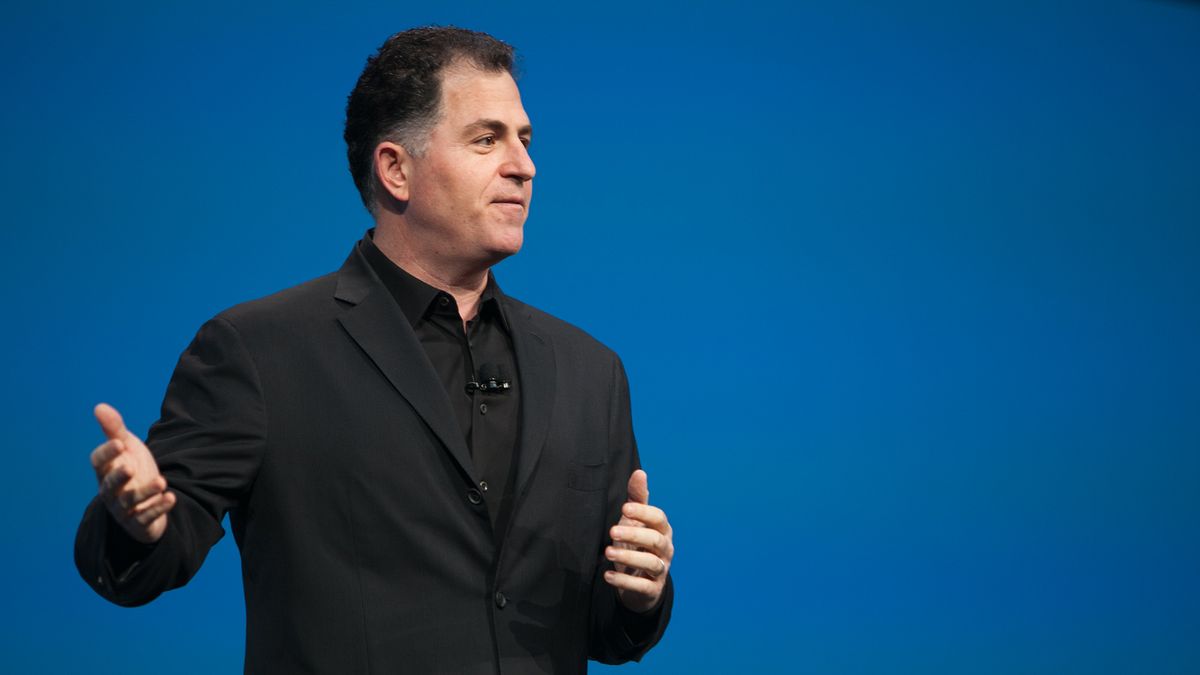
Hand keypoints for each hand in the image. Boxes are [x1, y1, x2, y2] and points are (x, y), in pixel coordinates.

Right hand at [90, 403, 175, 543]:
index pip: (99, 463)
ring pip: (130, 503)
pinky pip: (147, 517)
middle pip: (110, 486)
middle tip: (130, 468)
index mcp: (105, 471)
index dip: (107, 453)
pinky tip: (171, 497)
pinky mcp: (139, 522)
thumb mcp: (127, 447)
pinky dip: (158, 508)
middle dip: (119, 478)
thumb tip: (99, 406)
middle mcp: (110, 491)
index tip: (119, 444)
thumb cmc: (133, 469)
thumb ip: (114, 430)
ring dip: (145, 492)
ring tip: (161, 482)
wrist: (147, 498)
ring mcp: (124, 509)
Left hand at [604, 469, 673, 613]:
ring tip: (608, 552)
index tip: (624, 508)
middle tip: (612, 531)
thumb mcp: (636, 522)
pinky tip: (607, 575)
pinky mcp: (652, 589)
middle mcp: (665, 549)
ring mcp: (661, 570)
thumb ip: (637, 498)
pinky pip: (642, 586)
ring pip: (651, 563)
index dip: (644, 512)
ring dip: (629, 557)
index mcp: (662, 530)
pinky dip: (625, 581)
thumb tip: (639, 472)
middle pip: (656, 540)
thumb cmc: (637, 544)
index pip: (659, 518)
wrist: (640, 583)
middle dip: (634, 534)